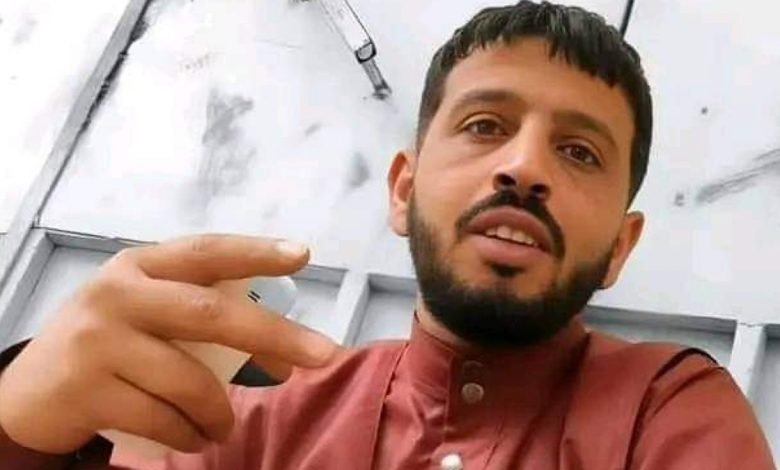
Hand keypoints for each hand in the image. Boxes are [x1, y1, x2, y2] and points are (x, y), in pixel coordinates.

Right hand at [0, 234, 338, 453]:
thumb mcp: (150, 318)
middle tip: (323, 355)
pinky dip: (189, 435)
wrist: (30, 392)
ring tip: (223, 428)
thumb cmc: (111, 345)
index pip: (206, 251)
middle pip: (209, 313)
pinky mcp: (87, 389)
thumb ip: (208, 326)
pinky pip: (161, 418)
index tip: (301, 254)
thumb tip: (286, 360)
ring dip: (220, 412)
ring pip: (189, 379)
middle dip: (273, 336)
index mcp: (141, 266)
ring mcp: (99, 340)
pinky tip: (194, 439)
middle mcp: (118, 293)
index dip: (255, 251)